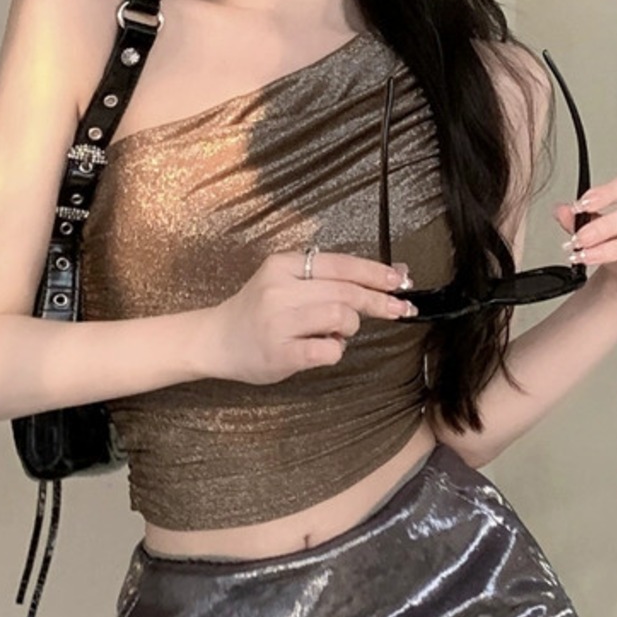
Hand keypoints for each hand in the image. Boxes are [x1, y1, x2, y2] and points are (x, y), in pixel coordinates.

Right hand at [199, 250, 416, 384]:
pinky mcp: (279, 353)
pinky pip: (327, 350)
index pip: (341, 264)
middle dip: (379, 301)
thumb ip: (333, 278)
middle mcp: (279, 289)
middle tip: (398, 310)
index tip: (400, 281)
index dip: (376, 273)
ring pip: (340, 317)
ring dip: (350, 327)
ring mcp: (278, 321)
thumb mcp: (289, 282)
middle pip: (346, 291)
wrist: (216, 339)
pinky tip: (326, 348)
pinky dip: (336, 350)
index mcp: (282, 265)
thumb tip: (393, 275)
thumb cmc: (260, 311)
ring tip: (338, 332)